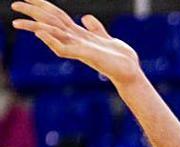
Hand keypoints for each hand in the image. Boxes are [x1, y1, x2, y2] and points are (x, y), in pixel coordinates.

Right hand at [12, 0, 140, 85]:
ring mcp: (79, 48)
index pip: (57, 17)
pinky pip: (64, 48)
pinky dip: (52, 40)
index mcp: (80, 35)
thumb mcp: (106, 38)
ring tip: (17, 22)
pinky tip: (40, 33)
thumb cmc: (120, 59)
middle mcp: (76, 40)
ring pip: (52, 34)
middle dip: (33, 13)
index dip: (44, 6)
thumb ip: (95, 28)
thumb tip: (85, 17)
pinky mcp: (85, 55)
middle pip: (50, 22)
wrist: (131, 73)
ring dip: (34, 27)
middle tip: (14, 5)